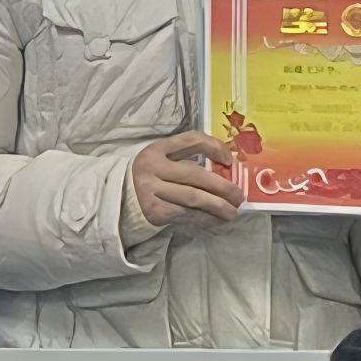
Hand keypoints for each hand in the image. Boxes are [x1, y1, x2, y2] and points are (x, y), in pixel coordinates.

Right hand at [127, 133, 244, 231]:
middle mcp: (152, 167)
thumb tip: (226, 169)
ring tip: (232, 212)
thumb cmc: (152, 179)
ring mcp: (152, 191)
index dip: (214, 147)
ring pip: (194, 198)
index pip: (191, 141)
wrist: (121, 201)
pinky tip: (216, 220)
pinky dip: (206, 218)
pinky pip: (187, 215)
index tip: (230, 161)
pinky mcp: (155, 212)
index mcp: (157, 149)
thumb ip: (188, 159)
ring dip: (218, 206)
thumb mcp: (164, 160)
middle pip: (196, 175)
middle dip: (223, 186)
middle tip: (239, 196)